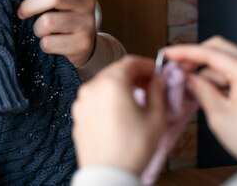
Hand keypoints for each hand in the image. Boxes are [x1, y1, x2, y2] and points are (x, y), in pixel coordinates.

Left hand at [17, 0, 96, 66]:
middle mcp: (86, 2)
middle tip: (22, 12)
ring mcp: (86, 23)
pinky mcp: (82, 44)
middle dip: (30, 5)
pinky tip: (51, 42)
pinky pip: (49, 43)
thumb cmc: (63, 16)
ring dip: (37, 28)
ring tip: (41, 30)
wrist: (83, 45)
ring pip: (48, 22)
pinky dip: (43, 44)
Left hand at [72, 56, 166, 174]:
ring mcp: (82, 102)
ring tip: (136, 100)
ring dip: (120, 87)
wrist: (109, 176)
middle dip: (134, 75)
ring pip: (104, 85)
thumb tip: (157, 81)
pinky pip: (95, 99)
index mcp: (111, 83)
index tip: (157, 72)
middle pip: (115, 71)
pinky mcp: (78, 115)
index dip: (147, 65)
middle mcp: (92, 88)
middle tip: (149, 85)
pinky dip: (108, 99)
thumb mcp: (156, 118)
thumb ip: (158, 92)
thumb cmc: (132, 149)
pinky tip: (120, 113)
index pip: (130, 62)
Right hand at [165, 36, 236, 166]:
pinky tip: (207, 92)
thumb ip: (200, 89)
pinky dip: (217, 78)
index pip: (210, 53)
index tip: (167, 53)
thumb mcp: (218, 114)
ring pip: (223, 59)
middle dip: (196, 57)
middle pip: (218, 48)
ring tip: (193, 90)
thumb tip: (186, 76)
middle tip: (177, 68)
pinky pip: (231, 71)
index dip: (185, 52)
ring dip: (206, 71)